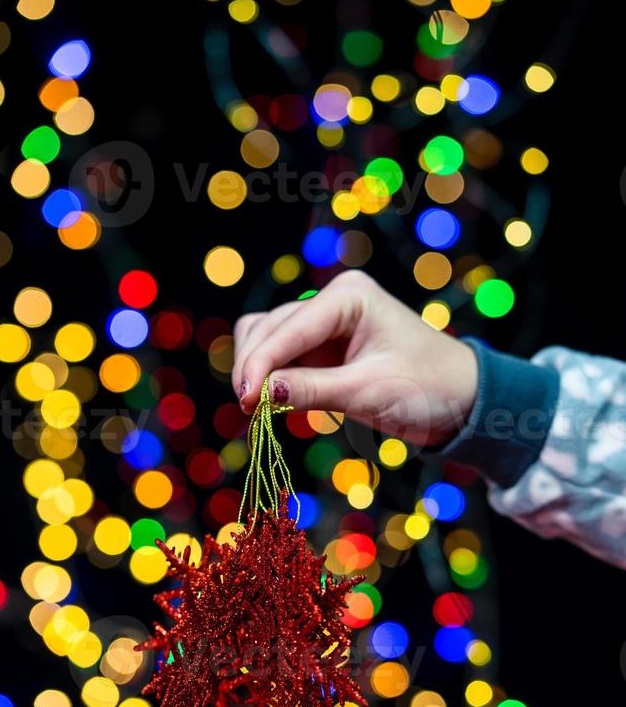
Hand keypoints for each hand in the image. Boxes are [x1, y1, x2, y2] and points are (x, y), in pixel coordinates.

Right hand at [232, 270, 478, 445]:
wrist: (460, 400)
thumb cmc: (427, 388)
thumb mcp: (368, 392)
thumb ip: (311, 390)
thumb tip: (259, 394)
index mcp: (349, 296)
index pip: (289, 327)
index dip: (260, 363)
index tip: (245, 400)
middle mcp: (332, 300)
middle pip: (267, 328)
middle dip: (254, 367)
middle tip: (250, 410)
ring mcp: (323, 322)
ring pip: (265, 338)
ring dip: (256, 370)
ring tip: (258, 407)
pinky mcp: (320, 346)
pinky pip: (279, 356)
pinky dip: (269, 376)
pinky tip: (270, 399)